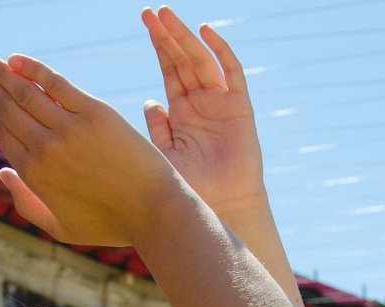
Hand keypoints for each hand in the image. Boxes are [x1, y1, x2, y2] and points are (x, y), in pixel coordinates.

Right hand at [0, 52, 182, 247]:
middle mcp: (45, 149)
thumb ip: (27, 204)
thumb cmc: (111, 224)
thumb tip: (3, 171)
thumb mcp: (62, 228)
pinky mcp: (94, 114)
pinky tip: (16, 59)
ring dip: (0, 72)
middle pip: (8, 109)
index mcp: (34, 175)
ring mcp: (68, 129)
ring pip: (24, 93)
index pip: (4, 133)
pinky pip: (54, 84)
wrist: (154, 211)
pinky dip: (32, 69)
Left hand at [139, 8, 265, 217]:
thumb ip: (156, 128)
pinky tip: (206, 32)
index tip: (145, 20)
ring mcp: (221, 104)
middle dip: (167, 35)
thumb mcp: (165, 156)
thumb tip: (148, 102)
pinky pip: (232, 74)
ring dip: (185, 37)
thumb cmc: (192, 190)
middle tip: (150, 11)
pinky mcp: (240, 108)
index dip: (159, 45)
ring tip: (167, 15)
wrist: (222, 209)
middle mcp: (201, 103)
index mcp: (182, 113)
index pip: (169, 70)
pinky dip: (221, 52)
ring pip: (202, 61)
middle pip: (183, 60)